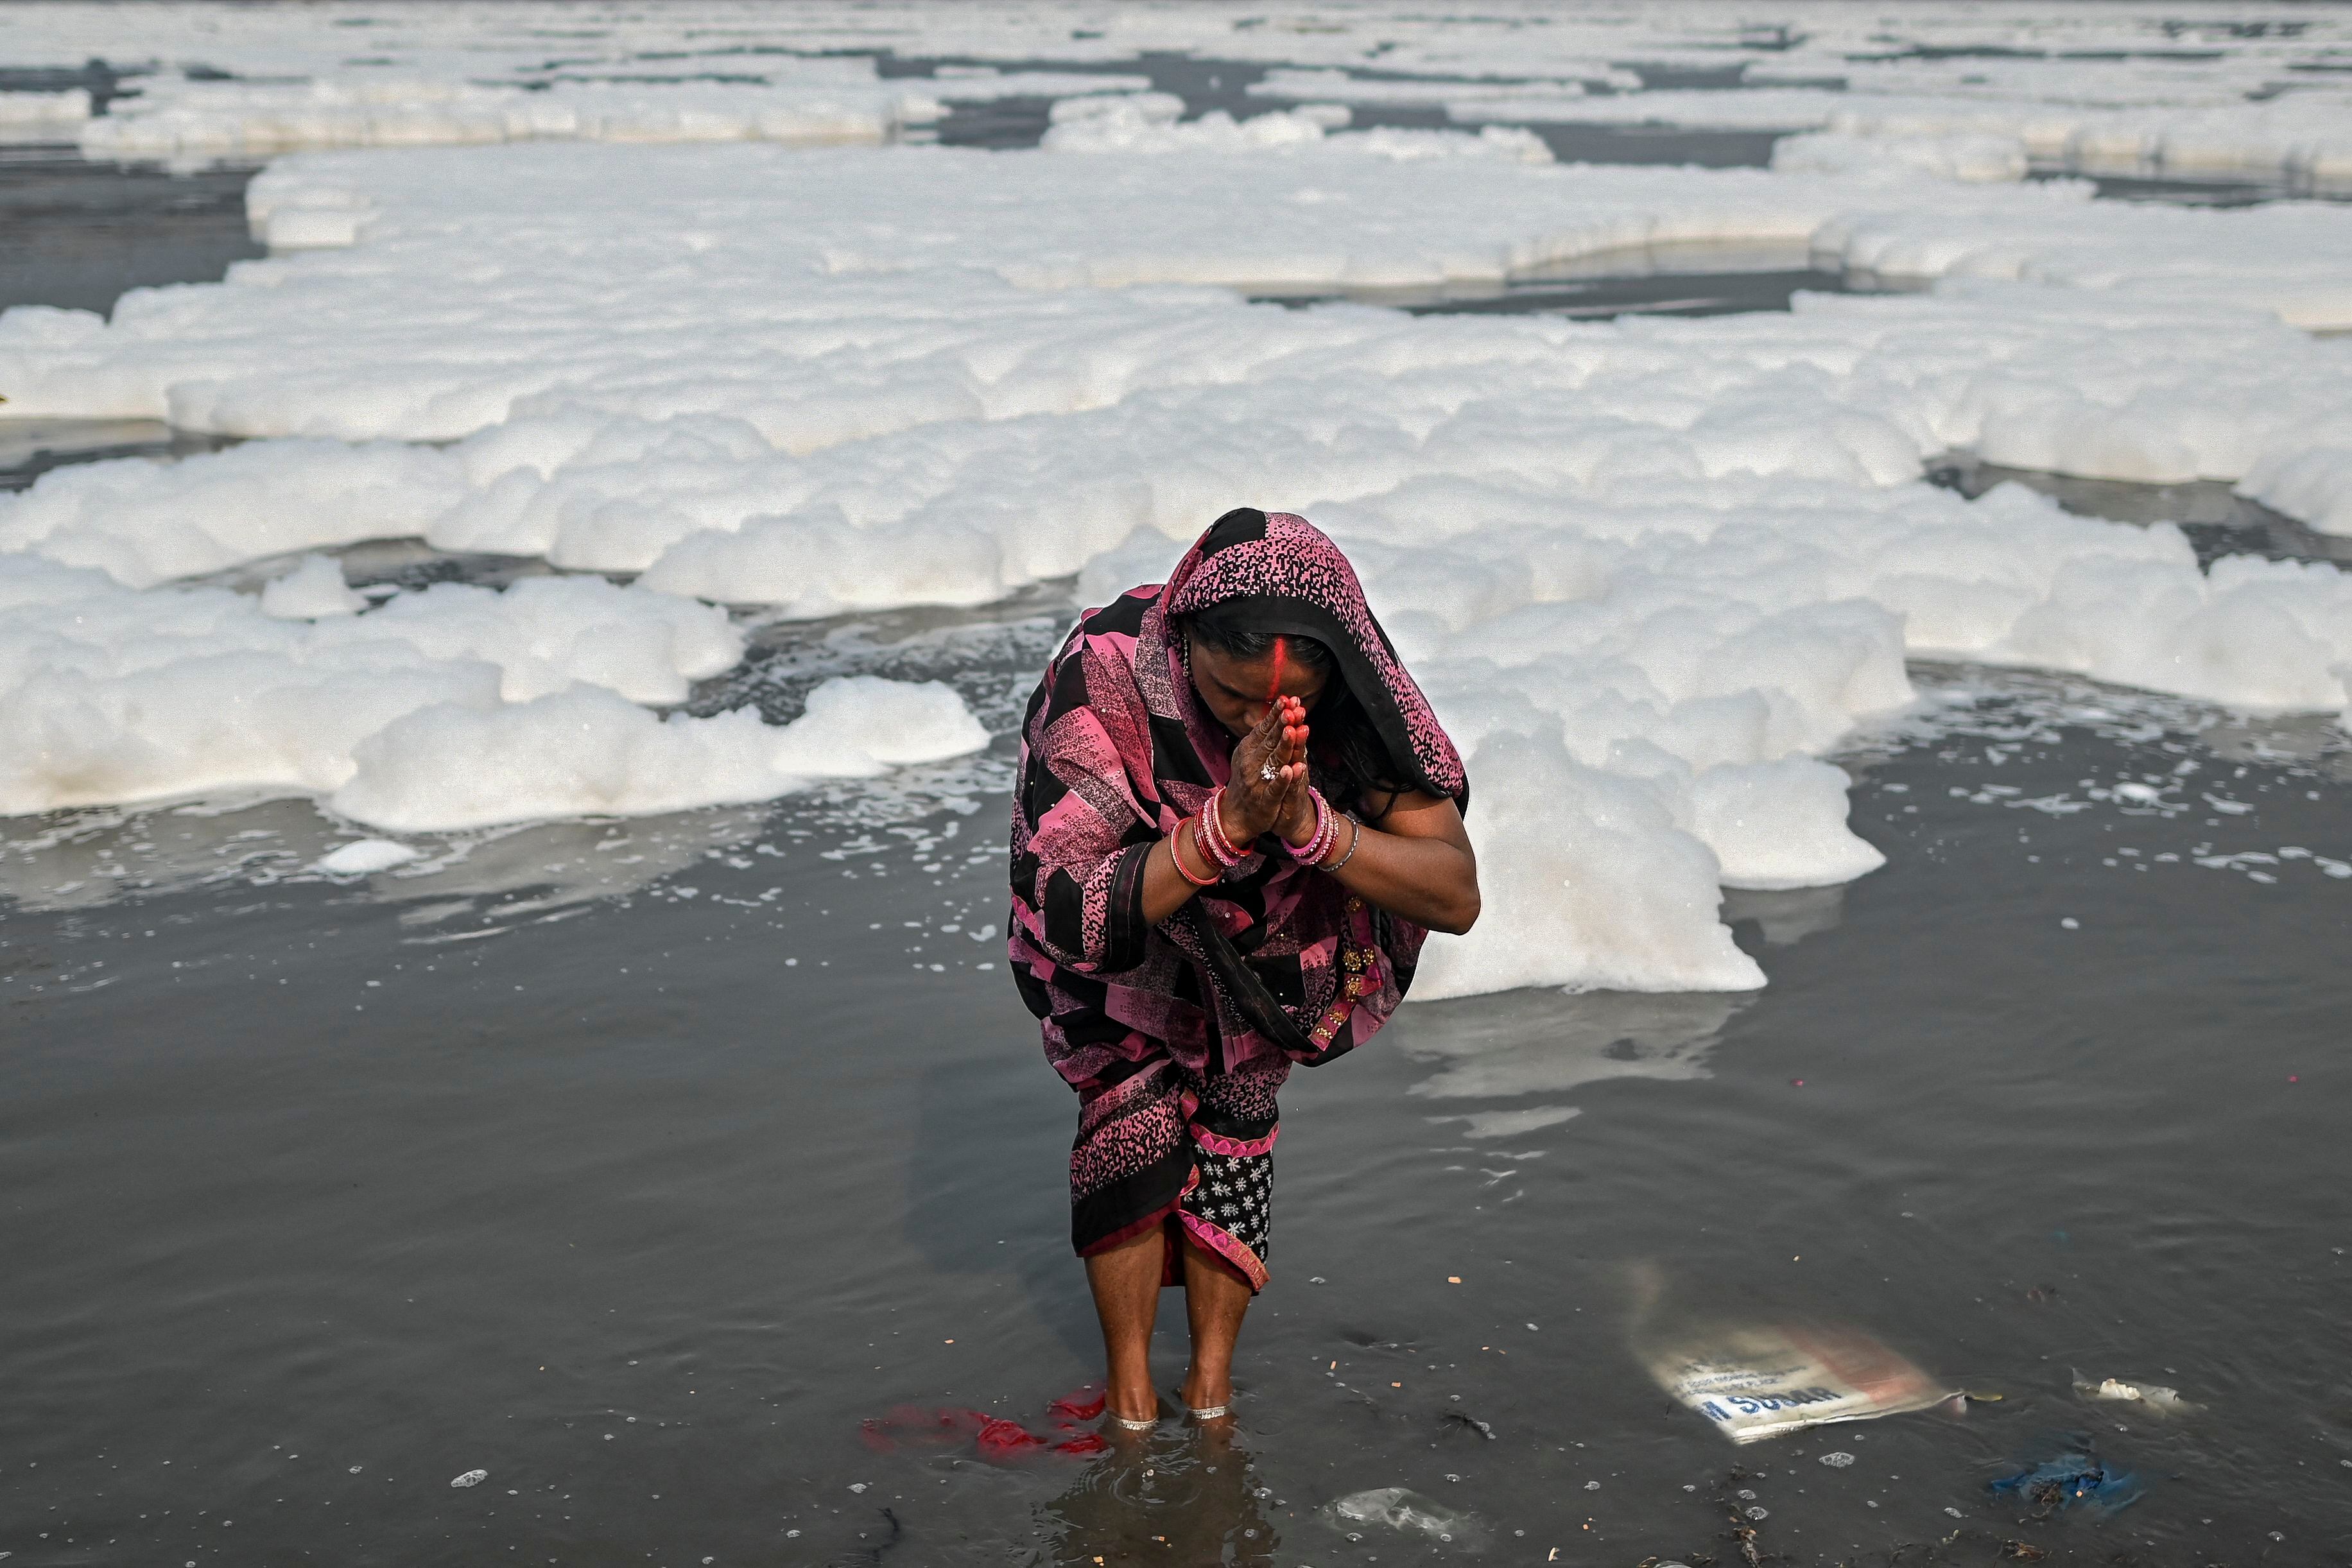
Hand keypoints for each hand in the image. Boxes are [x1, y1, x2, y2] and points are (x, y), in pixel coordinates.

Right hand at [1221, 695, 1308, 846]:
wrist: (1236, 815)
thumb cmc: (1247, 780)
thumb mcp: (1249, 754)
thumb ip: (1262, 736)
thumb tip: (1275, 712)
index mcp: (1248, 750)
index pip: (1264, 729)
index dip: (1276, 714)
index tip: (1287, 699)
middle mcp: (1251, 763)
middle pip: (1270, 741)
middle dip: (1283, 724)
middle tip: (1293, 709)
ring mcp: (1258, 782)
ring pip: (1273, 761)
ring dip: (1284, 746)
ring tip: (1293, 730)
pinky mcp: (1266, 800)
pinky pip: (1275, 788)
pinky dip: (1283, 779)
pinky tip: (1291, 769)